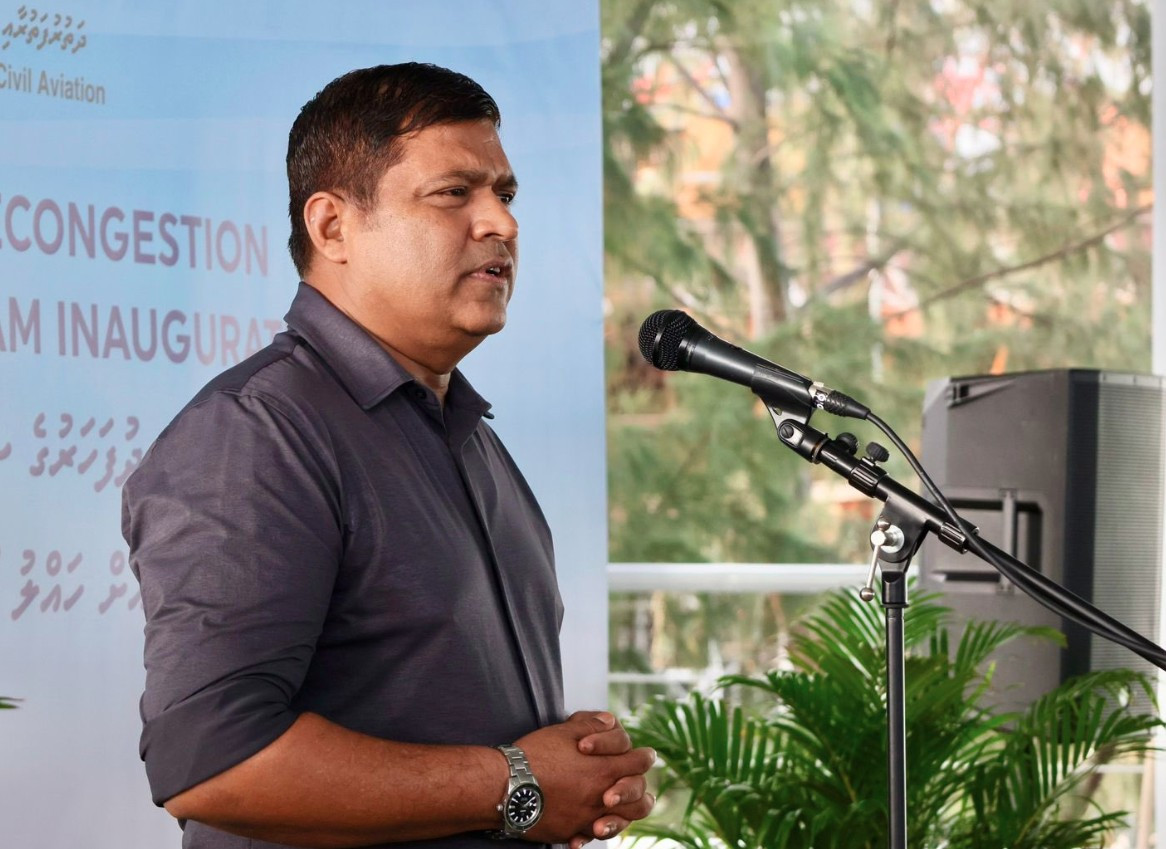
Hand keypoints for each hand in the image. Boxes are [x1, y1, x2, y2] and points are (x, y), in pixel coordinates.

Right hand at [514, 713, 654, 844]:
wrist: (506, 785)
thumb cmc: (535, 754)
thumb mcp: (564, 730)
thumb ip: (592, 725)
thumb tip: (609, 721)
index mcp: (604, 768)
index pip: (639, 763)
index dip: (644, 757)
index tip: (645, 756)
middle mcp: (601, 796)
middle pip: (640, 799)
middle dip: (639, 790)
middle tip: (634, 784)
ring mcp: (587, 817)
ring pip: (620, 821)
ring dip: (622, 816)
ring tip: (616, 810)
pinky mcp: (569, 831)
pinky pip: (587, 836)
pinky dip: (588, 835)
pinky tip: (583, 833)